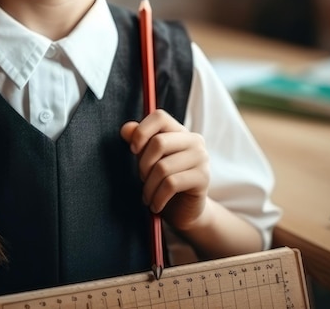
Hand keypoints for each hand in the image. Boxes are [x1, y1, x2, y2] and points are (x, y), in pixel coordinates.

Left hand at [120, 109, 209, 231]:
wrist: (186, 211)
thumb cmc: (164, 180)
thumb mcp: (148, 159)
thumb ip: (138, 141)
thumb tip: (126, 129)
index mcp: (179, 131)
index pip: (159, 117)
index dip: (142, 131)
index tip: (133, 149)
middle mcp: (194, 140)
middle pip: (159, 142)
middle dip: (144, 165)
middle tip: (142, 179)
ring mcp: (201, 158)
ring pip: (163, 167)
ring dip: (149, 186)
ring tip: (147, 196)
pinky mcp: (203, 178)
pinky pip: (171, 183)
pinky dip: (158, 197)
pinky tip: (155, 205)